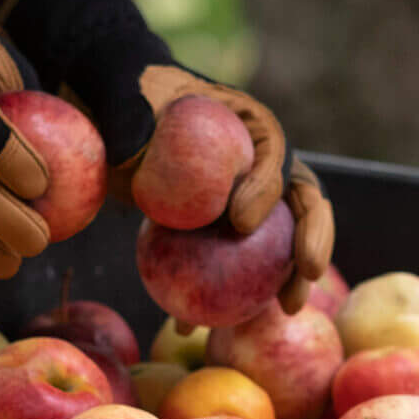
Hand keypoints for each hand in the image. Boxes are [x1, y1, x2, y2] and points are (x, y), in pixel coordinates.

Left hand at [0, 0, 331, 311]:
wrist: (105, 111)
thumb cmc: (117, 91)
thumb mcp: (117, 93)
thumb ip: (128, 115)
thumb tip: (138, 151)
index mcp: (249, 124)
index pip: (274, 156)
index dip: (266, 189)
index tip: (237, 222)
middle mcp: (258, 162)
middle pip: (301, 200)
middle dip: (312, 238)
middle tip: (303, 274)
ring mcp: (243, 197)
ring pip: (278, 240)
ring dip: (287, 276)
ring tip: (286, 310)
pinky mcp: (216, 229)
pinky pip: (227, 264)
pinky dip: (219, 295)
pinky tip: (190, 327)